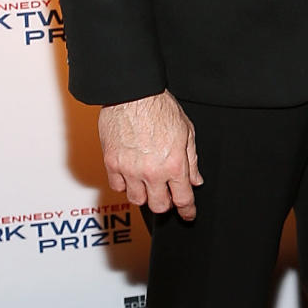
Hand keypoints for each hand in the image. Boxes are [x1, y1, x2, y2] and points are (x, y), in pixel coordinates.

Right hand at [98, 91, 201, 220]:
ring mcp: (130, 169)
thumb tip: (196, 179)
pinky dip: (125, 184)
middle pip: (159, 205)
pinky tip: (131, 175)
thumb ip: (191, 160)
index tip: (188, 214)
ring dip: (144, 195)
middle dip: (166, 203)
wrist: (132, 93)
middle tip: (167, 194)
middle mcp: (152, 172)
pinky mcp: (111, 163)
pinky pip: (117, 186)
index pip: (183, 199)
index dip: (187, 211)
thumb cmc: (160, 107)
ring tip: (148, 183)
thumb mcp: (186, 132)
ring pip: (137, 200)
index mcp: (174, 164)